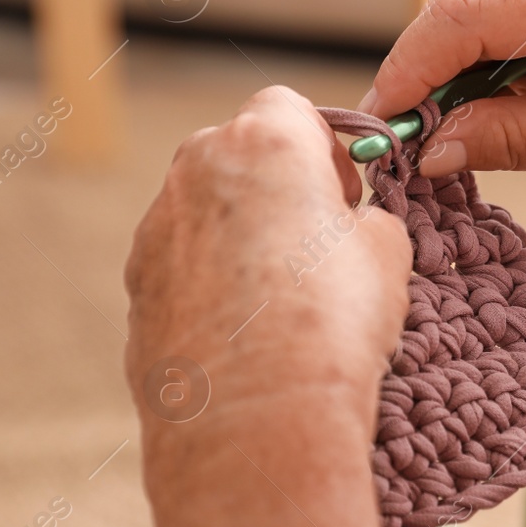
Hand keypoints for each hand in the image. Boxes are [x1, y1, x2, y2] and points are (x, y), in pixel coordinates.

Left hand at [124, 87, 410, 454]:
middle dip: (279, 184)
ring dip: (244, 234)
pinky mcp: (136, 287)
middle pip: (240, 151)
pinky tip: (254, 330)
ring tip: (289, 296)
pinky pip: (184, 264)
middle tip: (321, 238)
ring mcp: (156, 231)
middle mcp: (196, 172)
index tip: (346, 190)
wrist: (257, 420)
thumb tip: (351, 225)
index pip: (290, 107)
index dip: (325, 145)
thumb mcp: (389, 251)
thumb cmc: (332, 324)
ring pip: (207, 210)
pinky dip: (215, 282)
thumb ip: (367, 217)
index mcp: (263, 142)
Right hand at [359, 0, 525, 181]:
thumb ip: (509, 139)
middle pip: (461, 8)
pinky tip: (499, 117)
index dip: (407, 68)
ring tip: (452, 139)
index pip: (460, 14)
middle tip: (405, 143)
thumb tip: (428, 150)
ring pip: (481, 16)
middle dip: (424, 72)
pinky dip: (490, 70)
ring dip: (456, 74)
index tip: (379, 126)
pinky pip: (512, 25)